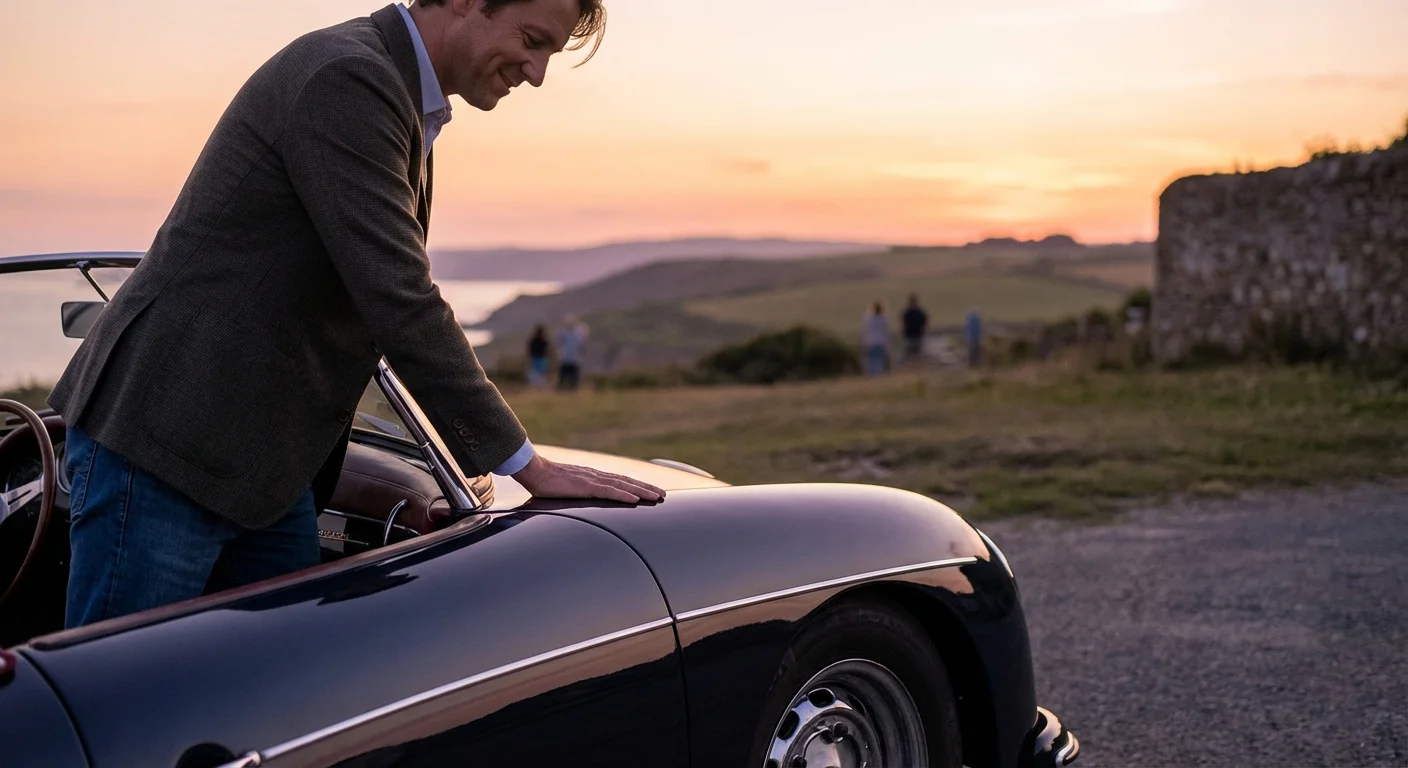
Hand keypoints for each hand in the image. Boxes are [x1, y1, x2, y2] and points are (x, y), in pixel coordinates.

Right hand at [512, 454, 665, 503]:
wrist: (533, 471)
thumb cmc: (545, 480)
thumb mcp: (566, 488)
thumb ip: (578, 492)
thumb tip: (583, 498)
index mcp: (593, 476)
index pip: (620, 481)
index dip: (637, 486)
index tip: (651, 491)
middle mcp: (596, 475)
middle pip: (627, 482)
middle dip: (647, 488)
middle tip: (663, 495)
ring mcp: (592, 480)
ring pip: (623, 485)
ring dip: (642, 491)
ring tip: (657, 496)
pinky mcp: (585, 486)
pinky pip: (609, 491)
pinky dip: (624, 494)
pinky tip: (635, 499)